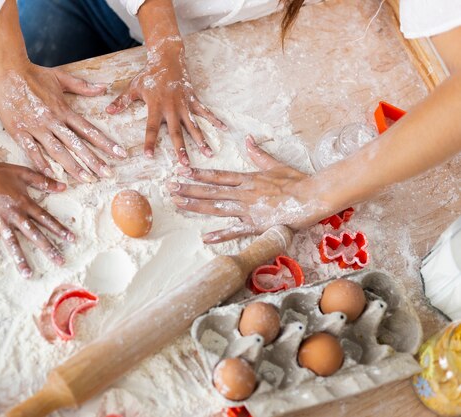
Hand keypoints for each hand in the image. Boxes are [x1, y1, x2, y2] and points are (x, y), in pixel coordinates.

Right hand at [0, 64, 127, 182]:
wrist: (6, 69)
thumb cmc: (33, 74)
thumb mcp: (60, 78)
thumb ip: (83, 86)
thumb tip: (104, 87)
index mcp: (64, 110)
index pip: (89, 130)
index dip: (106, 143)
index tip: (120, 154)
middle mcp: (53, 121)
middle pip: (78, 145)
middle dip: (94, 161)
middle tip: (108, 174)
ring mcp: (36, 127)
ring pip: (58, 151)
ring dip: (73, 167)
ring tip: (87, 180)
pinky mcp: (19, 131)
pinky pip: (32, 151)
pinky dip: (41, 164)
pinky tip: (52, 176)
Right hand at [0, 158, 74, 277]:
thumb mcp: (24, 173)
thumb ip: (43, 181)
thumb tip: (64, 186)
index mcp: (25, 203)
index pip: (46, 219)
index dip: (60, 229)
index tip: (72, 240)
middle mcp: (15, 215)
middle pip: (35, 235)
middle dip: (48, 249)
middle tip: (60, 262)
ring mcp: (0, 221)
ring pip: (13, 243)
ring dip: (20, 259)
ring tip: (28, 274)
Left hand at [106, 37, 225, 165]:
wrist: (168, 59)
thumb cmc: (149, 75)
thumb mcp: (133, 87)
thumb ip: (122, 101)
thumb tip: (107, 111)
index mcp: (156, 106)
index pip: (151, 128)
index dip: (150, 142)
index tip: (149, 156)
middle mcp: (172, 108)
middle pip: (176, 132)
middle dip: (181, 148)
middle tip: (185, 163)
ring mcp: (185, 104)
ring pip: (194, 125)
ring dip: (201, 140)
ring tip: (208, 154)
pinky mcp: (194, 100)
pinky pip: (205, 112)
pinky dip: (215, 120)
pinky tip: (224, 129)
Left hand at [168, 135, 335, 242]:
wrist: (313, 196)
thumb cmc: (297, 181)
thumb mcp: (275, 164)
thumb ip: (259, 154)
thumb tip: (248, 139)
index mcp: (248, 179)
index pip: (217, 176)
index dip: (198, 174)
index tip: (181, 172)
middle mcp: (244, 192)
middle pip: (210, 190)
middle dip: (188, 189)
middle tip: (169, 187)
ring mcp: (248, 208)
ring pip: (217, 207)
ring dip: (196, 206)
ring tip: (177, 203)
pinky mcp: (257, 224)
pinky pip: (236, 230)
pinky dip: (221, 235)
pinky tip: (206, 238)